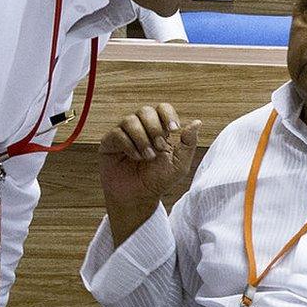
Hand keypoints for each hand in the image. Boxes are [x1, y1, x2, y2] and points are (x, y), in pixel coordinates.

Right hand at [99, 103, 200, 244]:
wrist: (139, 197)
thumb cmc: (158, 181)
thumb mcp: (179, 164)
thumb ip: (188, 143)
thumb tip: (197, 122)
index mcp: (158, 129)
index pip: (162, 108)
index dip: (167, 115)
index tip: (174, 130)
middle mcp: (139, 127)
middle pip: (145, 110)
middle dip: (154, 128)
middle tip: (159, 148)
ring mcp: (123, 133)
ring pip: (130, 120)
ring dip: (142, 139)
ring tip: (147, 157)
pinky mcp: (109, 142)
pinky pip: (118, 134)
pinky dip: (129, 146)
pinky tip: (135, 158)